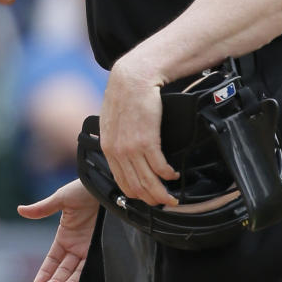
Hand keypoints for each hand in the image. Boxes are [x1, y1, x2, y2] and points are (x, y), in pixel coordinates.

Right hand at [17, 179, 99, 281]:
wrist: (105, 187)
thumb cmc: (82, 190)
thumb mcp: (60, 199)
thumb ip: (42, 209)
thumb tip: (20, 210)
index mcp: (64, 236)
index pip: (52, 259)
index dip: (45, 272)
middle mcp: (75, 246)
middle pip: (63, 269)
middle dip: (55, 280)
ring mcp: (88, 248)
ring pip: (75, 272)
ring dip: (67, 281)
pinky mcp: (100, 249)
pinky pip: (89, 267)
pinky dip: (81, 277)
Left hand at [100, 54, 178, 206]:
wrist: (133, 78)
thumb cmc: (125, 97)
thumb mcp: (112, 121)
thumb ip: (116, 140)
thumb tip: (123, 155)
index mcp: (108, 148)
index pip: (121, 182)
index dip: (136, 195)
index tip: (147, 198)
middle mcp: (117, 151)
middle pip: (135, 187)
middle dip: (151, 199)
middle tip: (164, 203)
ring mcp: (131, 148)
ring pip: (148, 182)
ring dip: (162, 193)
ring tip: (172, 197)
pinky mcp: (147, 140)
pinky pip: (160, 168)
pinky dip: (168, 175)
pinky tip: (173, 174)